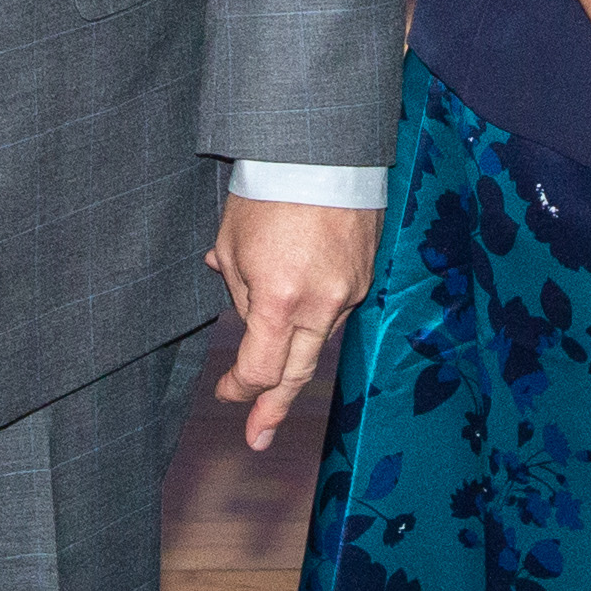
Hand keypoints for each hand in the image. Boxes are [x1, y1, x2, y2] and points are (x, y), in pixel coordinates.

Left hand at [207, 196, 380, 452]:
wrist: (323, 151)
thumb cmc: (270, 191)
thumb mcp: (234, 243)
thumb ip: (237, 288)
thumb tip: (237, 307)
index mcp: (279, 301)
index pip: (259, 369)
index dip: (239, 388)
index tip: (225, 392)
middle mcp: (320, 306)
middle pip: (295, 374)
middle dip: (272, 409)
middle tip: (257, 438)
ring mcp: (348, 293)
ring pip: (317, 342)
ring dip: (293, 360)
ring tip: (273, 381)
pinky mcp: (364, 277)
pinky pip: (335, 311)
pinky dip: (314, 317)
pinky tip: (298, 308)